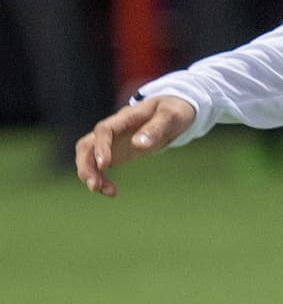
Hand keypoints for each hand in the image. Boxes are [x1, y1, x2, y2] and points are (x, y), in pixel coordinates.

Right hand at [76, 95, 195, 196]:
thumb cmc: (174, 111)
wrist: (174, 113)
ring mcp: (112, 142)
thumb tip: (138, 144)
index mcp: (126, 117)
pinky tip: (112, 192)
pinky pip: (99, 166)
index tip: (105, 165)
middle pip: (87, 144)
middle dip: (86, 165)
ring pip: (88, 156)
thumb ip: (156, 129)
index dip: (101, 146)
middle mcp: (114, 129)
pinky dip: (101, 179)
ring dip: (90, 174)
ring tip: (105, 192)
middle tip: (94, 185)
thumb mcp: (171, 117)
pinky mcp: (116, 153)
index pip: (104, 129)